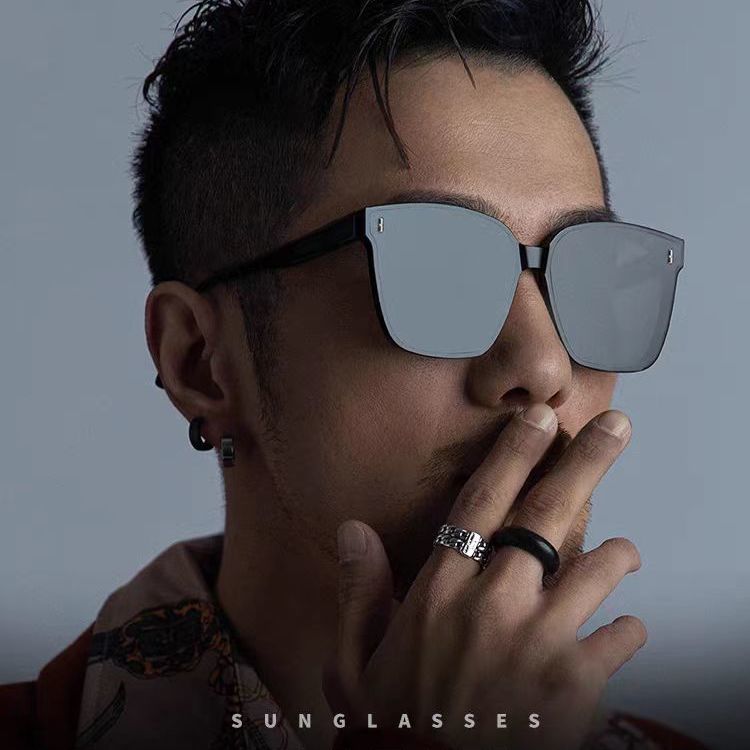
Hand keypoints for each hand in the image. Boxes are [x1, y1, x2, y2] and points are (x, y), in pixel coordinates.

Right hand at [325, 404, 645, 749]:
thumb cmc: (395, 730)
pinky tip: (621, 630)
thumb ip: (357, 593)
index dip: (512, 455)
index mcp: (440, 593)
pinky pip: (621, 637)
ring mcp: (538, 643)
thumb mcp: (354, 665)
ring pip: (596, 571)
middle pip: (545, 516)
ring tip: (622, 551)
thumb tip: (351, 530)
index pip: (480, 504)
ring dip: (616, 554)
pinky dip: (626, 629)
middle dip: (584, 463)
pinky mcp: (575, 687)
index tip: (537, 417)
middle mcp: (492, 605)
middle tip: (615, 426)